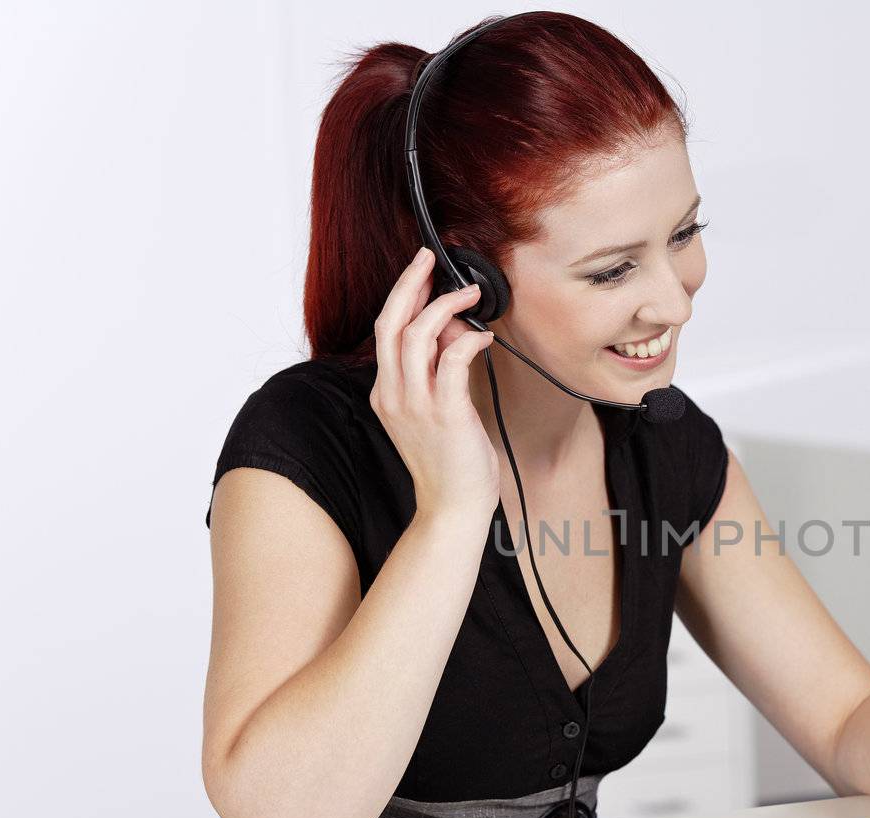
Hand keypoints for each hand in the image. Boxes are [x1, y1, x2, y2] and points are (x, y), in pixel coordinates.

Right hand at [370, 247, 500, 519]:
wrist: (453, 508)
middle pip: (391, 323)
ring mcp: (417, 404)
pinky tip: (483, 336)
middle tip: (428, 257)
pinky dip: (467, 341)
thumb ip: (438, 372)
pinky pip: (452, 362)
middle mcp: (394, 395)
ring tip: (469, 293)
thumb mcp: (435, 411)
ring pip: (417, 336)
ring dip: (444, 306)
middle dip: (410, 283)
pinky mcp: (446, 414)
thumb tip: (454, 331)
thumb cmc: (449, 463)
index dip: (403, 296)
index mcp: (386, 393)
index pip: (386, 331)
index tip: (421, 272)